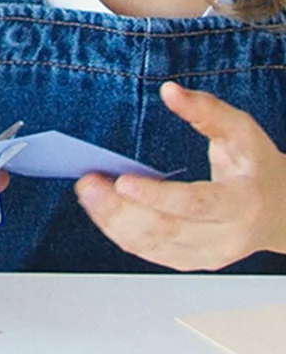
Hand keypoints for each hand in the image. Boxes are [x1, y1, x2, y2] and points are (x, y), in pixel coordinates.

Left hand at [74, 82, 285, 269]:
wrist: (280, 211)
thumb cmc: (257, 169)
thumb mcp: (242, 132)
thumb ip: (206, 110)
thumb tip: (169, 91)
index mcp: (243, 203)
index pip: (195, 204)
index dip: (156, 196)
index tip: (122, 180)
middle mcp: (225, 236)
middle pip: (163, 228)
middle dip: (118, 207)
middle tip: (88, 183)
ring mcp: (205, 255)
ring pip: (148, 244)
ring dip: (110, 219)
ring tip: (88, 193)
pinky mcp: (187, 262)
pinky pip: (145, 251)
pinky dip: (118, 230)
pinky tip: (102, 209)